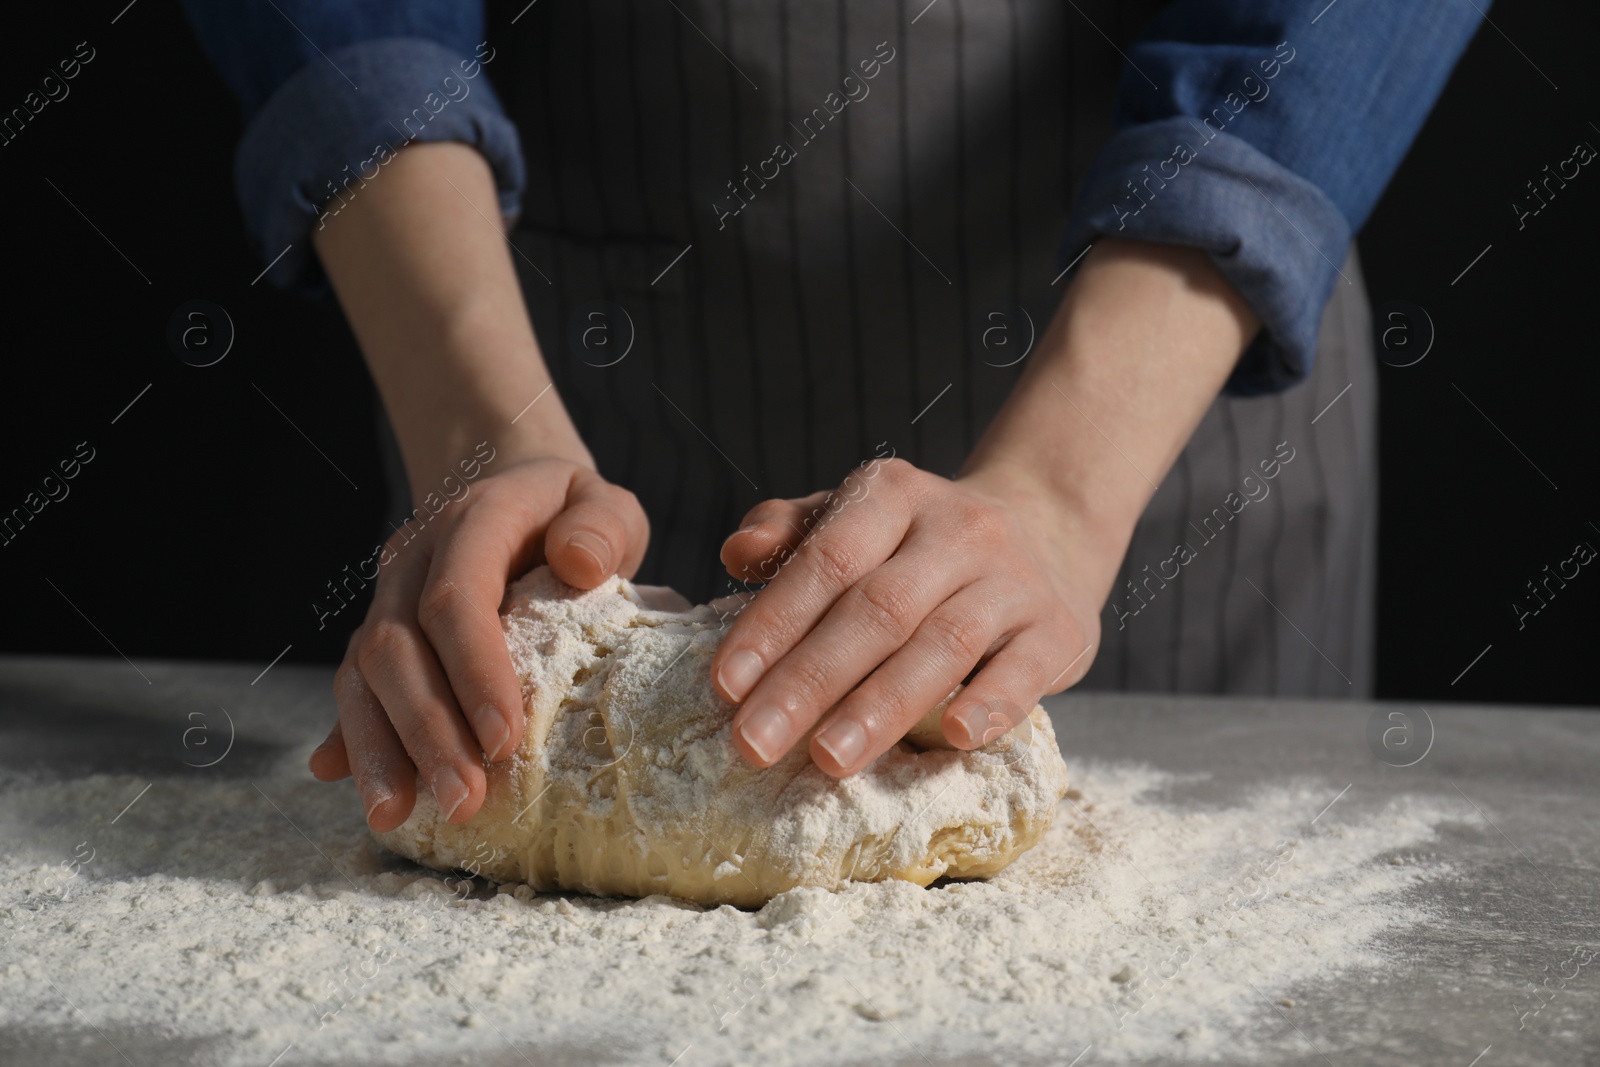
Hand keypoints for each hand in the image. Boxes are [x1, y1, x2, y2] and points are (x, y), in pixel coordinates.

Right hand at [307, 458, 648, 829]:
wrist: (513, 484)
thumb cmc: (570, 511)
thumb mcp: (606, 503)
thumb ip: (603, 525)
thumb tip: (580, 563)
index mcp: (472, 520)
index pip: (455, 599)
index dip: (472, 669)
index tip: (505, 739)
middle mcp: (414, 558)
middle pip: (397, 647)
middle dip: (427, 731)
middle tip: (465, 801)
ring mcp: (388, 595)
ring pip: (362, 674)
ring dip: (380, 748)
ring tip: (398, 814)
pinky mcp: (379, 630)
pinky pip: (354, 687)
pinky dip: (353, 737)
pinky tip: (348, 782)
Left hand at [710, 457, 1106, 776]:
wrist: (1049, 528)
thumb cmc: (919, 543)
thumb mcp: (857, 516)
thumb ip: (792, 531)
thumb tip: (736, 553)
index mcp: (893, 496)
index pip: (826, 560)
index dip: (774, 623)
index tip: (726, 685)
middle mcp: (957, 530)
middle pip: (876, 609)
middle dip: (810, 680)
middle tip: (755, 743)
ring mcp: (1013, 579)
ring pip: (943, 643)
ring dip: (881, 705)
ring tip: (829, 759)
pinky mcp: (1059, 629)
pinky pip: (1024, 668)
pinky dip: (993, 703)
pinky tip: (958, 737)